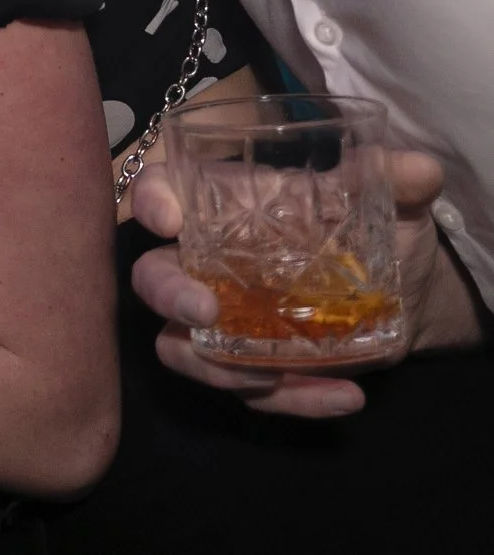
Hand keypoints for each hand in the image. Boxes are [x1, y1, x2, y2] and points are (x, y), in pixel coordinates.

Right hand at [129, 148, 453, 416]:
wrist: (409, 296)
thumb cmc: (380, 232)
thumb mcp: (394, 201)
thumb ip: (400, 181)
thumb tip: (420, 170)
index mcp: (229, 207)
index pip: (162, 190)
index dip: (151, 201)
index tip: (167, 220)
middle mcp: (210, 262)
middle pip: (151, 275)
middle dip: (167, 294)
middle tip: (206, 313)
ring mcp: (226, 320)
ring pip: (178, 346)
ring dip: (213, 367)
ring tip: (270, 376)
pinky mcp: (255, 365)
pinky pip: (249, 393)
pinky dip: (294, 401)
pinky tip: (343, 395)